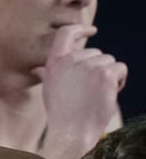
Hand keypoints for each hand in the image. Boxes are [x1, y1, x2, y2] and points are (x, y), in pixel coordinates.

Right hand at [39, 24, 125, 158]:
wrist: (72, 130)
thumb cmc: (61, 113)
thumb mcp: (49, 89)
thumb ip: (46, 74)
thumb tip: (37, 70)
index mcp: (54, 62)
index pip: (65, 34)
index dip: (79, 28)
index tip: (90, 30)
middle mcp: (70, 60)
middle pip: (96, 53)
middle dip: (99, 68)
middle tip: (91, 89)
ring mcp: (88, 66)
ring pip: (109, 61)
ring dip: (110, 75)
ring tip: (98, 93)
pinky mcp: (105, 74)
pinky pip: (120, 68)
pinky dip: (120, 80)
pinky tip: (109, 94)